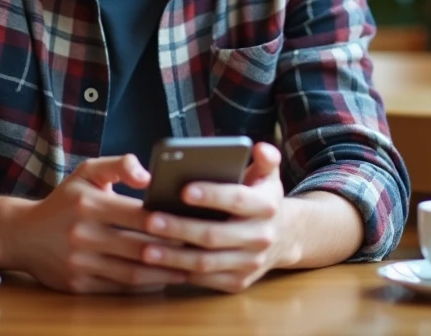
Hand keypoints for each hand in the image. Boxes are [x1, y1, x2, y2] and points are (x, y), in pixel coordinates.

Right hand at [9, 154, 187, 293]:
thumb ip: (120, 164)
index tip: (194, 222)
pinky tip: (164, 280)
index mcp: (88, 203)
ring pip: (132, 272)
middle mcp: (82, 234)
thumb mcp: (87, 172)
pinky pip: (119, 288)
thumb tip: (149, 175)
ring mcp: (79, 263)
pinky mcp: (78, 285)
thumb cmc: (65, 200)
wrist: (23, 235)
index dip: (168, 221)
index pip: (138, 214)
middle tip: (202, 250)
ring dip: (164, 273)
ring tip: (191, 269)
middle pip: (139, 246)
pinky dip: (144, 286)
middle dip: (173, 250)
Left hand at [138, 142, 295, 293]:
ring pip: (207, 263)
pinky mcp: (238, 282)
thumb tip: (260, 147)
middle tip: (150, 220)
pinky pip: (206, 281)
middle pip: (215, 235)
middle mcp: (260, 237)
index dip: (212, 195)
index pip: (238, 200)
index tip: (183, 190)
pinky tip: (159, 266)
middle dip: (180, 229)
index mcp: (266, 206)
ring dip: (174, 258)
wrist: (284, 236)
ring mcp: (250, 263)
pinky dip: (181, 274)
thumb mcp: (267, 175)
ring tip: (146, 249)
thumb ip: (265, 159)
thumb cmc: (261, 198)